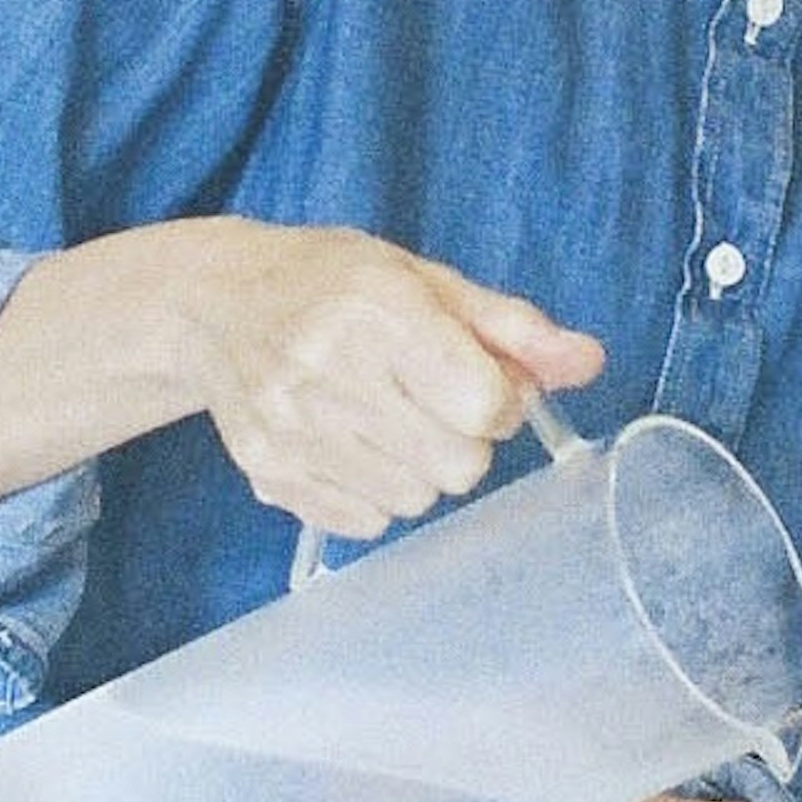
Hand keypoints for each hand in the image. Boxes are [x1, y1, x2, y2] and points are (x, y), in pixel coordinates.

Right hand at [169, 218, 600, 542]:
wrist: (214, 304)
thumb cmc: (331, 283)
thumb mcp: (425, 280)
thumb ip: (511, 327)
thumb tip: (588, 363)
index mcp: (378, 310)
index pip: (484, 404)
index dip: (499, 399)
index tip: (475, 378)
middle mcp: (327, 371)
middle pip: (459, 465)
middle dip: (464, 439)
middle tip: (430, 402)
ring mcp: (292, 430)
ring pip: (416, 500)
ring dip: (420, 469)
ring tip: (386, 419)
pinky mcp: (268, 473)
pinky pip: (367, 522)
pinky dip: (375, 494)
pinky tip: (350, 444)